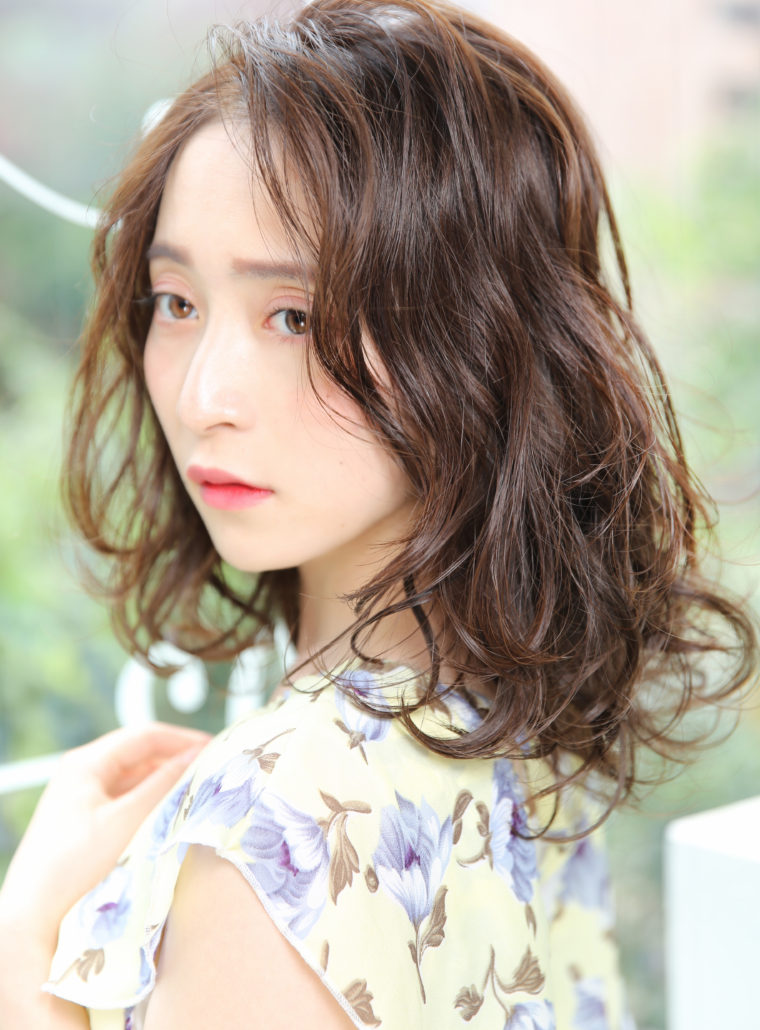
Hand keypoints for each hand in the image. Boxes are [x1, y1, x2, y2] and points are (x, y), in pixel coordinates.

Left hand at [0, 723, 209, 949]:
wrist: (32, 925)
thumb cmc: (72, 870)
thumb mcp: (127, 822)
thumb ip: (165, 786)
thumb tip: (196, 758)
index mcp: (85, 765)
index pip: (146, 736)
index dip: (184, 741)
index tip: (216, 751)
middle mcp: (81, 778)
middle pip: (141, 759)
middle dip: (177, 766)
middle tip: (211, 777)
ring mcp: (82, 804)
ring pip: (136, 785)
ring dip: (166, 789)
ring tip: (196, 799)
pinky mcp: (86, 830)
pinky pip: (128, 808)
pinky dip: (152, 809)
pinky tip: (170, 822)